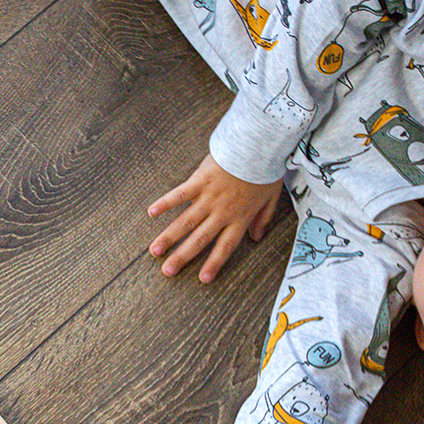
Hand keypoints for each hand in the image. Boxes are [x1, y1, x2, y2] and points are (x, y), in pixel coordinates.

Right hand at [148, 154, 282, 282]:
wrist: (258, 145)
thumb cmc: (266, 168)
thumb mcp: (271, 197)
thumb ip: (262, 218)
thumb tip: (257, 237)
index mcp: (240, 217)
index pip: (225, 246)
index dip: (214, 263)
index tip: (202, 279)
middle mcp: (222, 212)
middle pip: (200, 240)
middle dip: (182, 257)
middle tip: (167, 271)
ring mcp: (209, 197)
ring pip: (186, 222)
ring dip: (169, 237)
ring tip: (154, 250)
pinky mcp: (199, 181)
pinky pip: (180, 194)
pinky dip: (166, 203)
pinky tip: (152, 212)